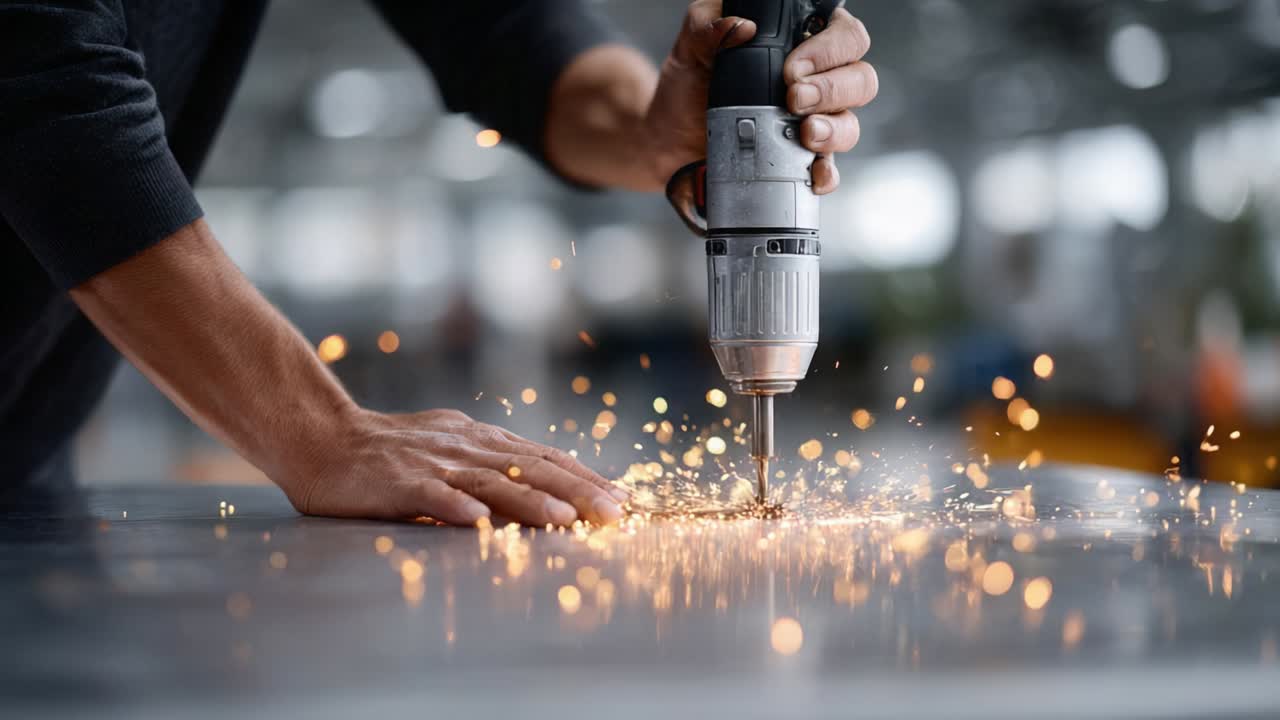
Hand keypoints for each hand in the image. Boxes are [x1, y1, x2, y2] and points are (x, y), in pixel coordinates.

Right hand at [284, 408, 628, 526]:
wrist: (321, 436)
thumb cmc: (387, 453)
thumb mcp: (449, 449)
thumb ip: (490, 465)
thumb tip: (543, 486)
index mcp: (480, 440)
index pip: (544, 457)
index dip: (586, 477)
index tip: (623, 498)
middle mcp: (465, 447)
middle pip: (531, 467)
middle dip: (577, 491)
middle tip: (615, 513)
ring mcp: (433, 463)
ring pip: (491, 481)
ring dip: (530, 500)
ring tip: (566, 519)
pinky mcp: (397, 482)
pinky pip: (430, 496)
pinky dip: (456, 508)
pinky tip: (479, 524)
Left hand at [645, 0, 877, 193]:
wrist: (670, 140)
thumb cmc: (688, 85)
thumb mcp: (691, 47)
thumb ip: (707, 26)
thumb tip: (740, 26)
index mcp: (799, 43)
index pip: (843, 34)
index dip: (830, 49)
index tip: (792, 68)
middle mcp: (817, 81)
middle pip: (860, 79)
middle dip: (833, 89)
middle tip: (794, 98)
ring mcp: (813, 123)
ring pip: (851, 123)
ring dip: (834, 129)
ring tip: (805, 133)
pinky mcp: (801, 161)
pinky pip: (829, 169)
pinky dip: (826, 174)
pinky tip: (812, 173)